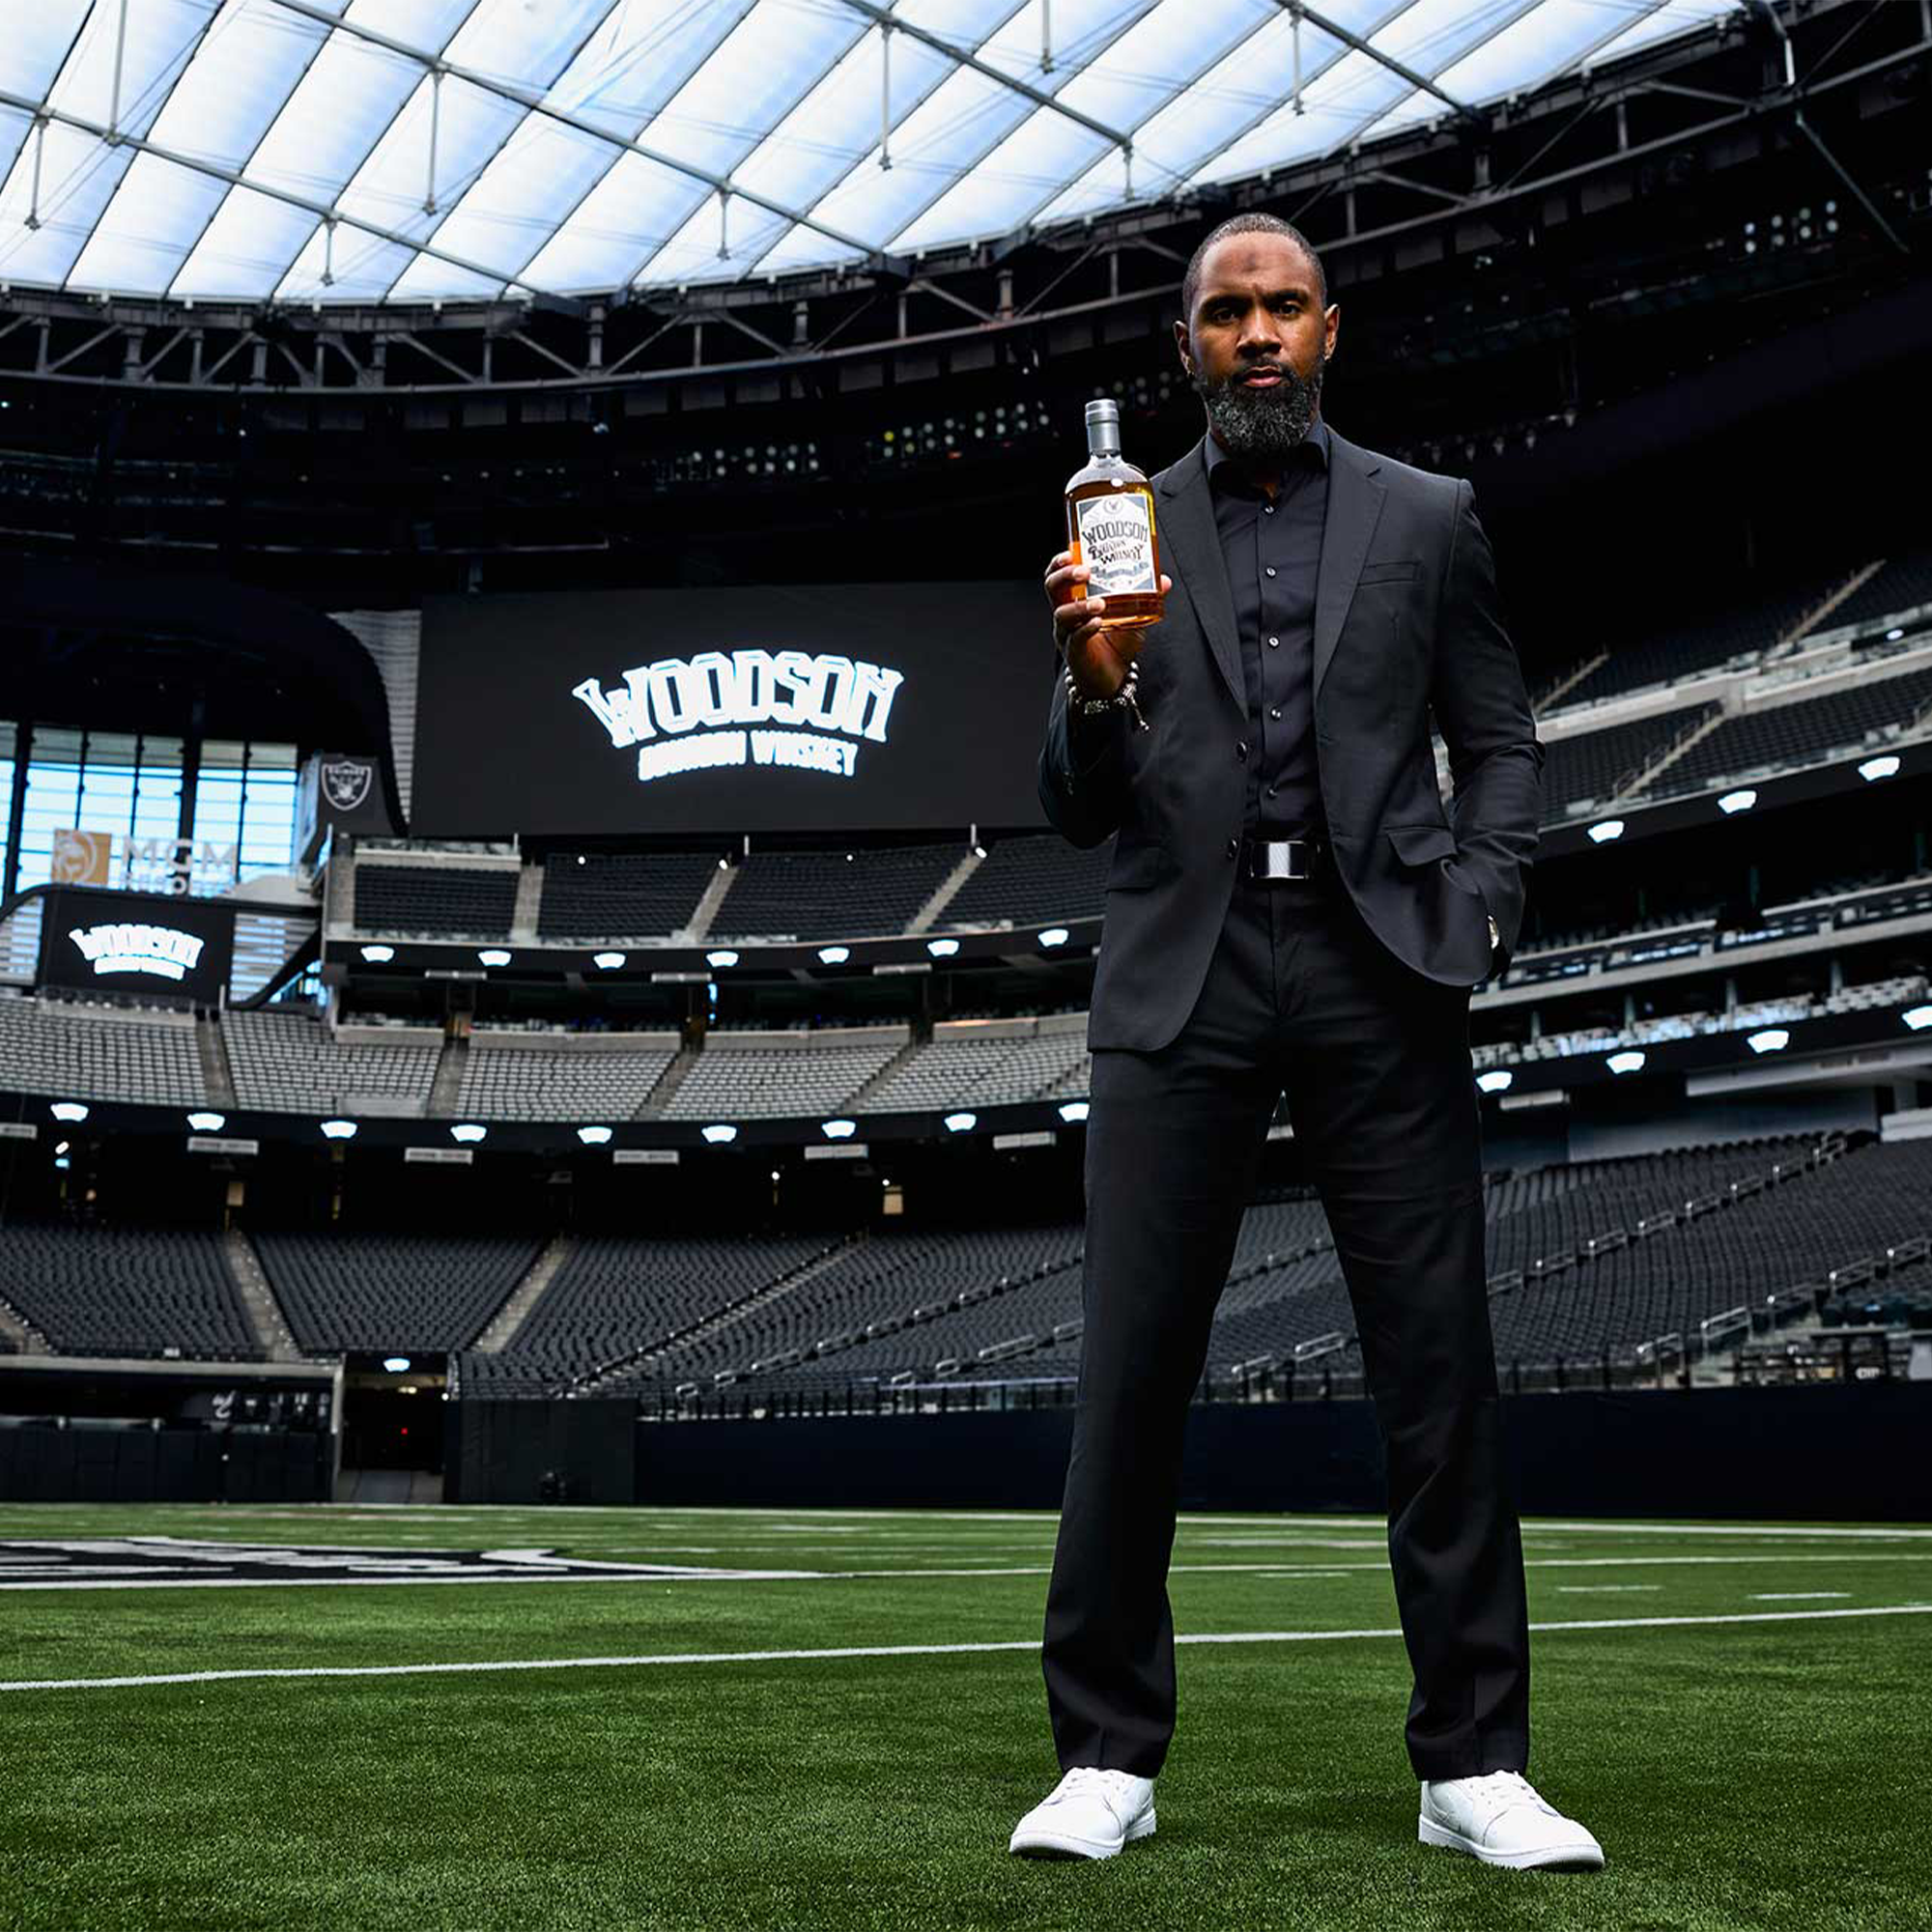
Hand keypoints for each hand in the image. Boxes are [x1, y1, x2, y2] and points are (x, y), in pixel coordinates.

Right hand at [1044, 550, 1171, 700]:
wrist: (1113, 678)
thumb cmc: (1116, 644)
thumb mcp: (1133, 616)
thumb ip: (1146, 598)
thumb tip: (1165, 581)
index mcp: (1073, 600)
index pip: (1057, 575)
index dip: (1059, 563)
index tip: (1071, 552)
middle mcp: (1065, 615)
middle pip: (1052, 588)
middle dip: (1066, 576)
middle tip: (1085, 571)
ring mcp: (1067, 634)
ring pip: (1062, 614)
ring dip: (1079, 605)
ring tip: (1099, 602)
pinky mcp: (1074, 652)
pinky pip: (1075, 638)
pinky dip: (1086, 628)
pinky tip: (1097, 623)